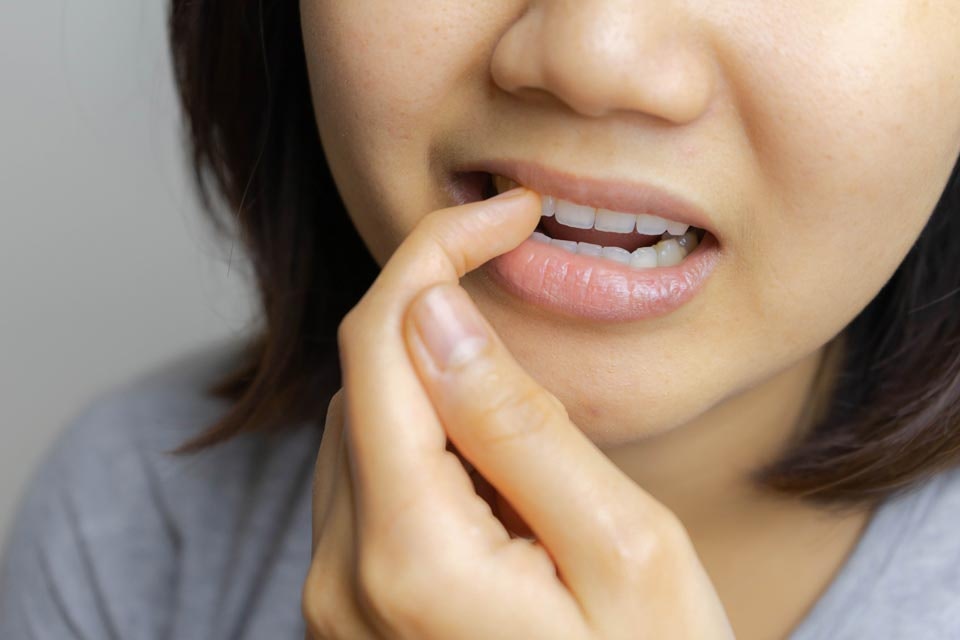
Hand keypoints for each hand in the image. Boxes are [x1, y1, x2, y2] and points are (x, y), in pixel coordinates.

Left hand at [301, 188, 735, 639]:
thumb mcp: (622, 552)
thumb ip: (518, 427)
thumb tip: (435, 313)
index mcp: (410, 558)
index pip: (380, 345)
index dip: (434, 254)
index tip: (502, 215)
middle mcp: (342, 579)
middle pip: (364, 383)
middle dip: (439, 324)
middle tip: (530, 329)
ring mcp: (334, 603)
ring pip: (362, 429)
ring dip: (437, 395)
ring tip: (531, 459)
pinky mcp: (347, 611)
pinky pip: (367, 486)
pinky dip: (424, 451)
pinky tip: (496, 494)